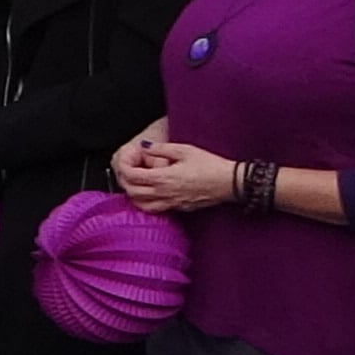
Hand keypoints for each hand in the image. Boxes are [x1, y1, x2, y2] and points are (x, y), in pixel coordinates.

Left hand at [113, 138, 237, 213]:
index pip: (132, 176)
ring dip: (134, 194)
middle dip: (125, 180)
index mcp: (163, 178)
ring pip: (141, 205)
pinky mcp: (179, 208)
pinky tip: (150, 193)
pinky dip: (146, 203)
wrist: (230, 183)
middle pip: (132, 192)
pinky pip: (155, 209)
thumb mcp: (185, 150)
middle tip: (128, 170)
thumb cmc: (210, 165)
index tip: (126, 159)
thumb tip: (144, 145)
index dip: (124, 167)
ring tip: (137, 182)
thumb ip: (161, 148)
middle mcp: (164, 193)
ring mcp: (171, 203)